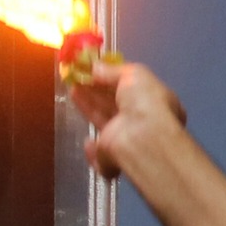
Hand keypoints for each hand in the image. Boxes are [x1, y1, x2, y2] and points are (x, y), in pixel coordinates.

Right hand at [69, 63, 184, 181]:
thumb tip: (95, 67)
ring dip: (88, 105)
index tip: (93, 70)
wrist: (140, 138)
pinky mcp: (110, 157)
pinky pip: (98, 152)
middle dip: (95, 89)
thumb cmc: (143, 102)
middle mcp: (140, 120)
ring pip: (103, 120)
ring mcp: (126, 139)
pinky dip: (91, 148)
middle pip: (113, 102)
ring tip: (72, 89)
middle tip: (77, 77)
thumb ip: (113, 70)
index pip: (130, 87)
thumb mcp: (134, 74)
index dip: (111, 78)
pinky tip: (88, 139)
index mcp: (153, 100)